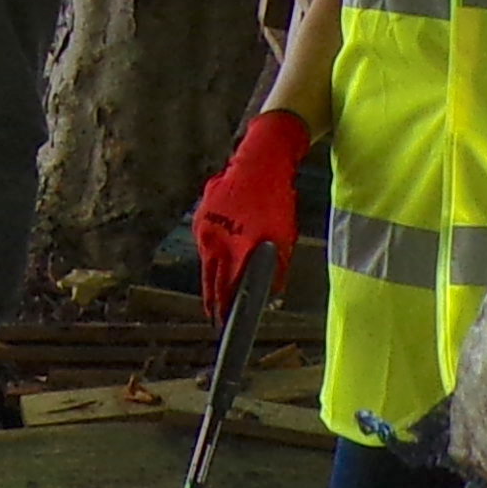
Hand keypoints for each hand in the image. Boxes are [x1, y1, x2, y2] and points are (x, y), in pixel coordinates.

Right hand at [191, 107, 310, 314]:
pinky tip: (217, 263)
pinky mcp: (201, 220)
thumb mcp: (285, 238)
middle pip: (211, 282)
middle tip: (216, 319)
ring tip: (213, 300)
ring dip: (210, 282)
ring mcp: (206, 230)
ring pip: (206, 265)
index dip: (227, 310)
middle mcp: (216, 242)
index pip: (228, 289)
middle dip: (214, 302)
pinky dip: (212, 256)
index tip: (226, 324)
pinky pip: (205, 246)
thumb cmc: (276, 200)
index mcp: (237, 249)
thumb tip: (274, 293)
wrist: (259, 163)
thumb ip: (277, 268)